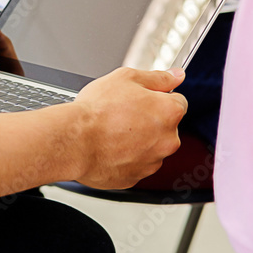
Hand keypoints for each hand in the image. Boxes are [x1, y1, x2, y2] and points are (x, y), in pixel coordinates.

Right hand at [72, 67, 186, 189]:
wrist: (74, 141)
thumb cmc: (97, 111)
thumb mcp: (127, 78)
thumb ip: (158, 77)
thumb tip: (176, 75)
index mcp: (170, 112)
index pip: (178, 101)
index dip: (158, 97)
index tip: (143, 99)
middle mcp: (168, 140)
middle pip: (166, 127)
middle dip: (150, 120)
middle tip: (123, 114)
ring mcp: (152, 162)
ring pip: (151, 147)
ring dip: (138, 140)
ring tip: (113, 132)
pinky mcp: (136, 177)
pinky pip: (135, 164)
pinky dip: (126, 157)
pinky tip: (109, 147)